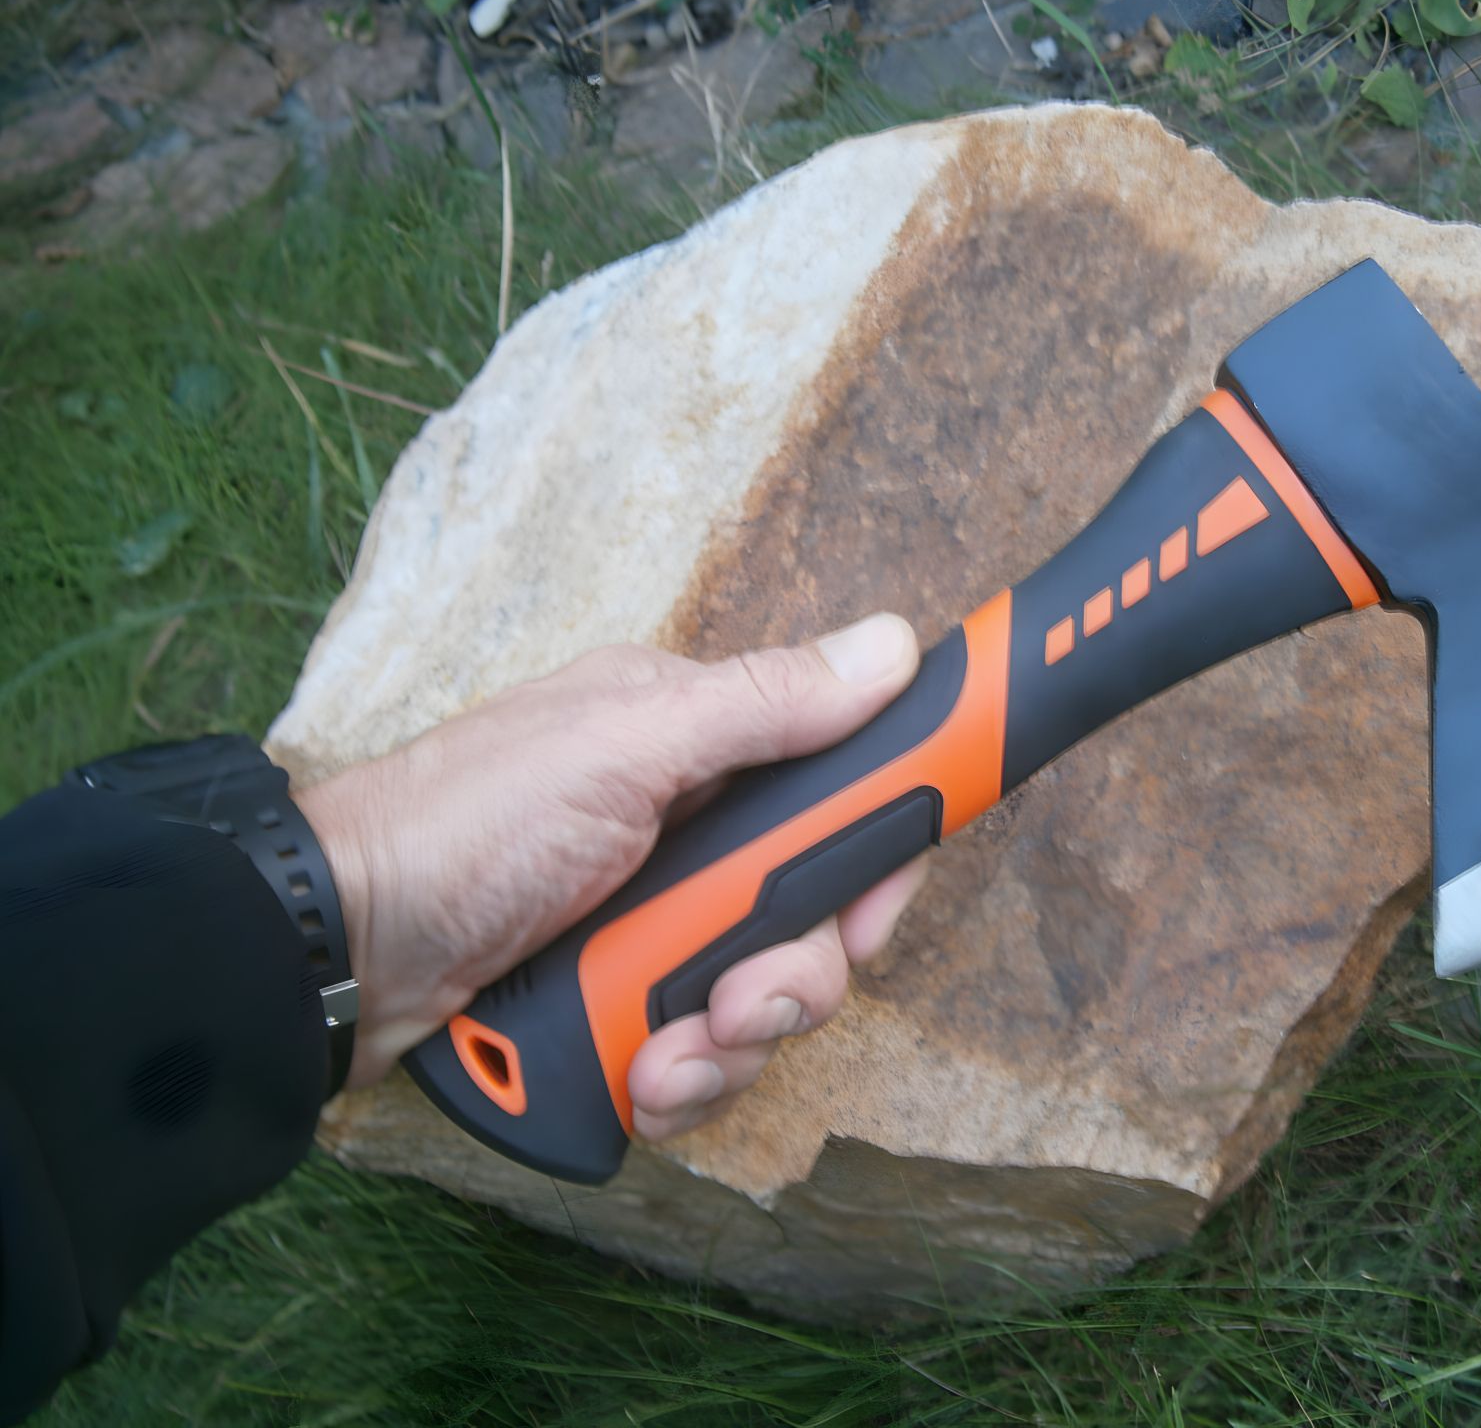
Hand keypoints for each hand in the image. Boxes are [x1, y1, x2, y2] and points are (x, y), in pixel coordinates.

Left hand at [293, 612, 927, 1139]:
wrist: (336, 956)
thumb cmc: (468, 825)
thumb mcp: (619, 748)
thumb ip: (761, 708)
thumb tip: (895, 646)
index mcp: (700, 751)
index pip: (842, 800)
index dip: (871, 863)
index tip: (863, 912)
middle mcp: (691, 840)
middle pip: (815, 922)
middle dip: (789, 979)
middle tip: (737, 1000)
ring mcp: (655, 932)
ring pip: (765, 1004)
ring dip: (729, 1047)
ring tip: (662, 1054)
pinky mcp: (622, 1011)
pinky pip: (704, 1062)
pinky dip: (682, 1082)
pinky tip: (638, 1081)